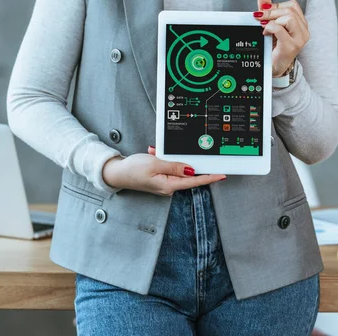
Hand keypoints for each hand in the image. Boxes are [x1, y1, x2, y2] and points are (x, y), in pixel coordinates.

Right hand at [102, 150, 225, 195]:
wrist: (116, 173)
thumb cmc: (133, 170)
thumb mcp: (155, 164)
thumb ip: (174, 166)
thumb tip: (191, 170)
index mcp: (169, 185)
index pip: (194, 181)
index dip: (209, 177)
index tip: (221, 174)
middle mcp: (168, 186)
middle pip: (187, 174)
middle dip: (185, 160)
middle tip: (185, 151)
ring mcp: (164, 183)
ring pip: (176, 168)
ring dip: (170, 158)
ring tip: (155, 153)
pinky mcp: (159, 177)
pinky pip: (168, 167)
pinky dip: (163, 159)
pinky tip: (154, 154)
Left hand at [253, 0, 309, 76]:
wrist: (274, 67)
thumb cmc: (274, 46)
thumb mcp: (270, 24)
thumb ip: (267, 8)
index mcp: (300, 24)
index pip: (292, 5)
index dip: (277, 6)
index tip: (264, 12)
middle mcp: (303, 31)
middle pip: (290, 10)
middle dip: (272, 12)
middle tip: (259, 17)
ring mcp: (299, 39)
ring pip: (289, 18)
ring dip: (272, 20)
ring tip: (264, 27)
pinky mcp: (291, 46)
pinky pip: (280, 29)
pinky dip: (270, 28)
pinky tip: (265, 33)